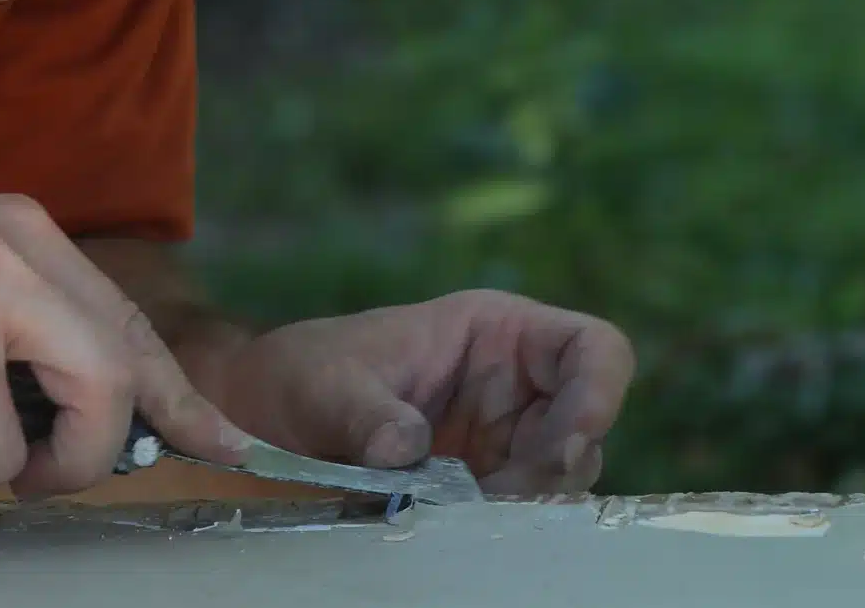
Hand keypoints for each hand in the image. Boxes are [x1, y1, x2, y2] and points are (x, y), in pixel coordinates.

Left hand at [197, 290, 632, 495]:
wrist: (264, 417)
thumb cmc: (303, 374)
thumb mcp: (326, 383)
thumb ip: (367, 412)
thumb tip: (404, 450)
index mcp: (495, 332)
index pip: (592, 350)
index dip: (600, 394)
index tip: (566, 445)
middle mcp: (515, 386)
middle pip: (586, 429)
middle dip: (555, 468)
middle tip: (496, 497)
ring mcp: (502, 441)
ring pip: (560, 479)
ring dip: (528, 503)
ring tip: (464, 513)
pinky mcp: (481, 488)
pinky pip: (519, 511)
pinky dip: (501, 527)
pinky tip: (459, 532)